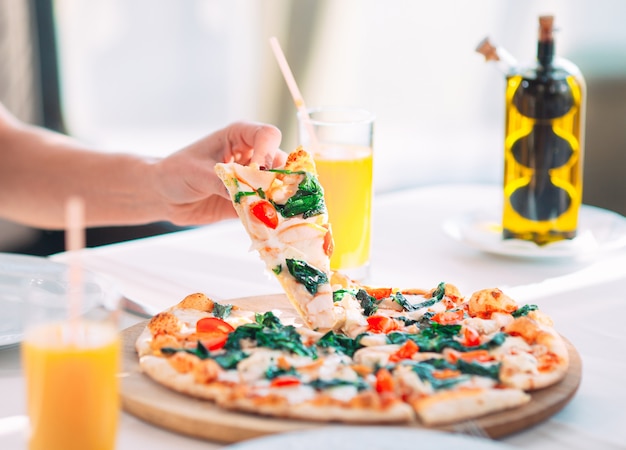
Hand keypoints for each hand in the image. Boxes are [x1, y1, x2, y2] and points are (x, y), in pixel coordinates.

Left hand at [153, 121, 285, 224]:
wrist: (164, 196)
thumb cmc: (175, 172)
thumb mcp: (197, 173)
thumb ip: (223, 182)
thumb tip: (249, 196)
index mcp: (239, 136)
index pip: (268, 135)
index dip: (268, 151)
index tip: (259, 170)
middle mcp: (252, 156)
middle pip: (281, 162)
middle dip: (279, 180)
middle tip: (272, 196)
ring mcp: (253, 180)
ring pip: (278, 187)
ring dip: (277, 200)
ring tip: (270, 212)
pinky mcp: (250, 202)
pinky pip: (265, 208)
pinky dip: (268, 216)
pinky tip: (265, 223)